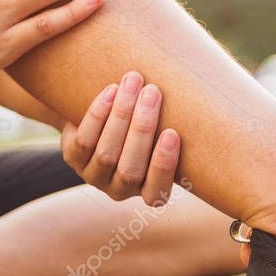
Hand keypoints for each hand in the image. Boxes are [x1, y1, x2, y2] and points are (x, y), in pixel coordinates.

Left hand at [61, 71, 180, 205]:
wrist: (103, 118)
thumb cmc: (146, 125)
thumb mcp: (163, 132)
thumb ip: (177, 126)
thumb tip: (202, 92)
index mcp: (148, 191)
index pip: (156, 193)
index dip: (163, 165)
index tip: (172, 133)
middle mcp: (120, 190)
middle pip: (130, 168)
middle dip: (142, 128)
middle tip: (152, 92)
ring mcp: (94, 176)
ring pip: (106, 153)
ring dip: (121, 114)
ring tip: (133, 83)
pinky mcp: (73, 158)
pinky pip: (84, 140)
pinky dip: (99, 113)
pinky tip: (111, 90)